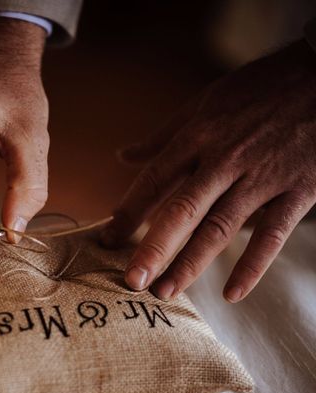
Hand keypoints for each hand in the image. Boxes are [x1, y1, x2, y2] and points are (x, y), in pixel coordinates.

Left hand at [102, 39, 315, 302]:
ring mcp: (262, 178)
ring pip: (220, 228)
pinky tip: (232, 294)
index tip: (106, 239)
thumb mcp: (205, 103)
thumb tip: (122, 156)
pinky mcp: (298, 190)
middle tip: (131, 281)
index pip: (154, 180)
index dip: (128, 211)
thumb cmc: (259, 89)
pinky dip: (253, 266)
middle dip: (154, 248)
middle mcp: (224, 160)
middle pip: (182, 210)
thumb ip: (162, 136)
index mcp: (199, 136)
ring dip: (192, 264)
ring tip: (166, 292)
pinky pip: (271, 235)